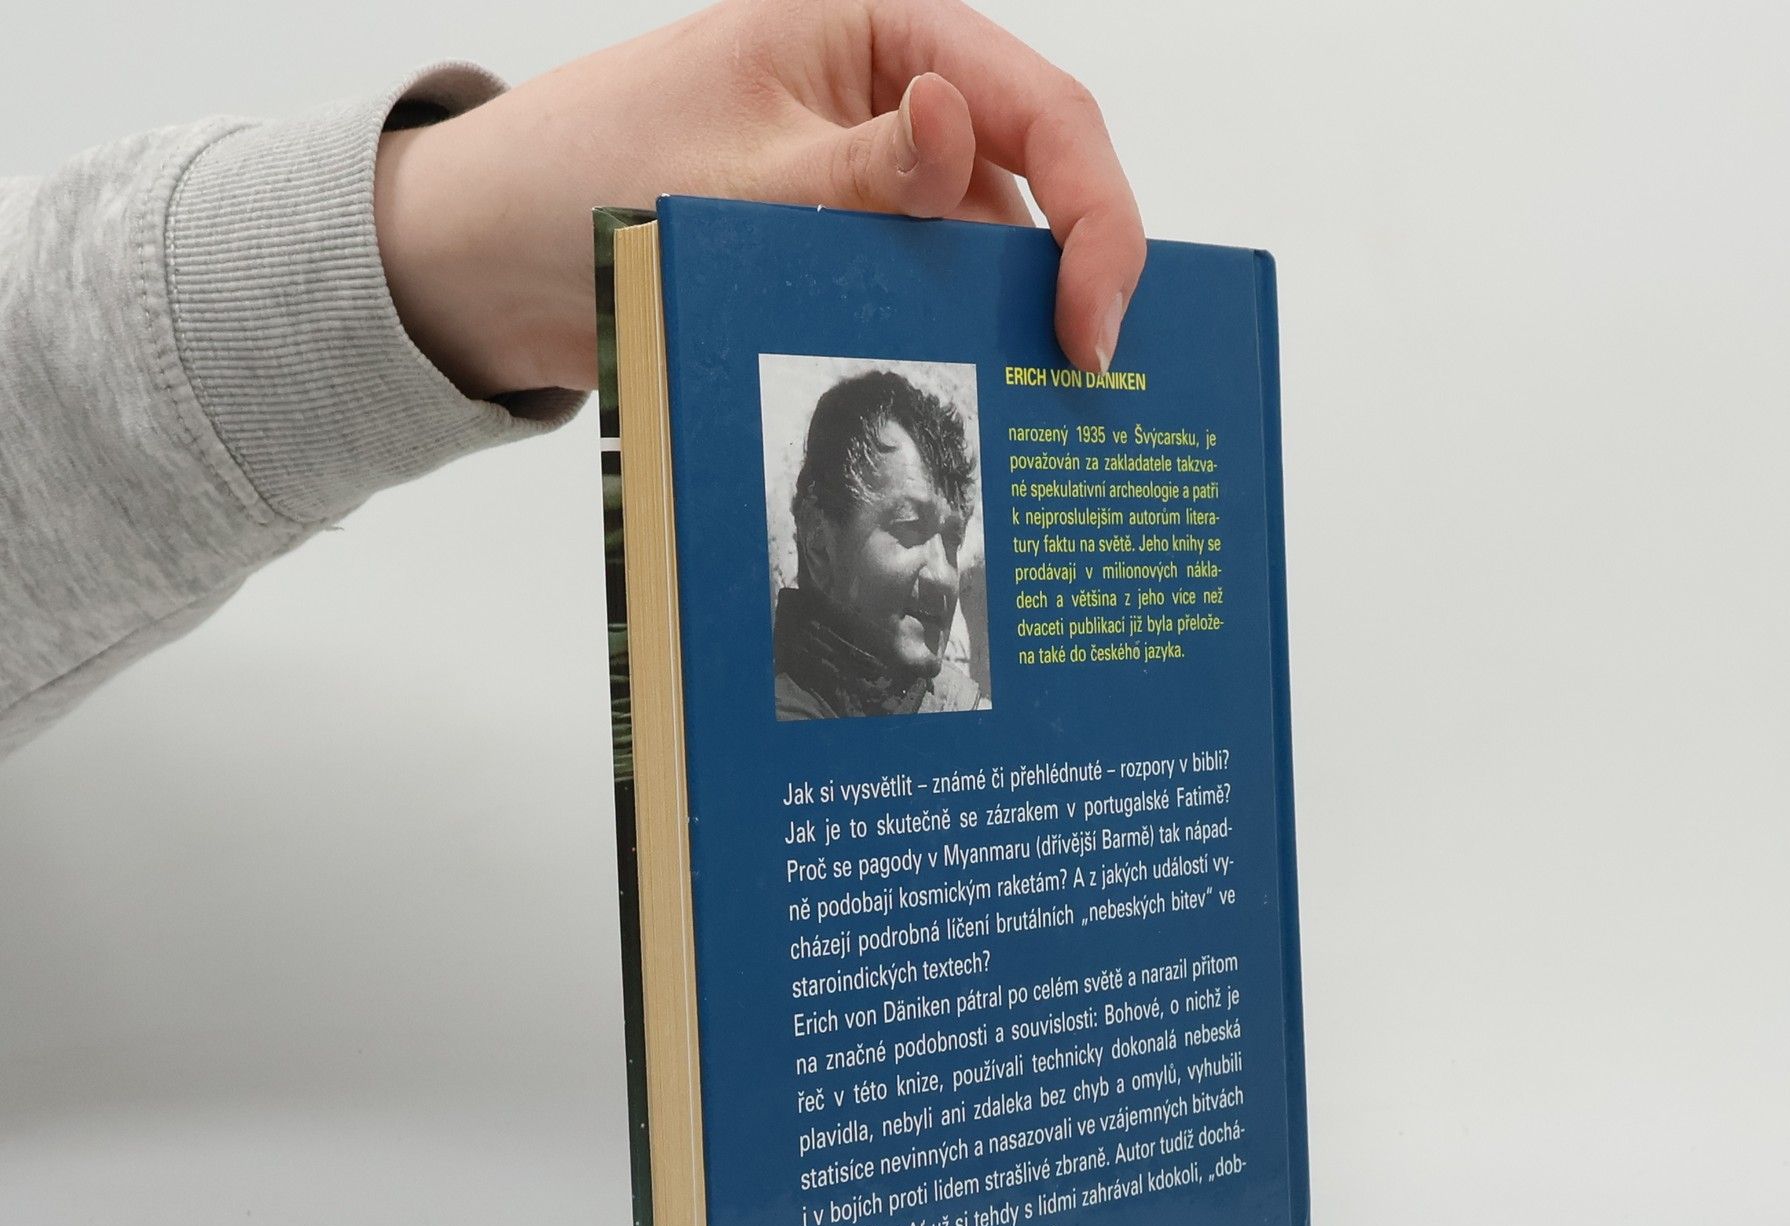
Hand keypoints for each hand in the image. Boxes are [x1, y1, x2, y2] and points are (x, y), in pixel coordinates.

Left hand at [373, 0, 1144, 397]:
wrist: (491, 259)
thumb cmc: (583, 173)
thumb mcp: (734, 175)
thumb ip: (861, 169)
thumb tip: (960, 124)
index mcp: (876, 28)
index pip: (1038, 104)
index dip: (1091, 214)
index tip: (1091, 325)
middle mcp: (892, 97)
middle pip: (1035, 180)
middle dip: (1067, 279)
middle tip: (1082, 389)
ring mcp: (874, 179)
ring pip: (987, 251)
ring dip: (1009, 326)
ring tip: (1034, 415)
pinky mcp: (845, 250)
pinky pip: (929, 297)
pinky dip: (954, 349)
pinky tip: (973, 406)